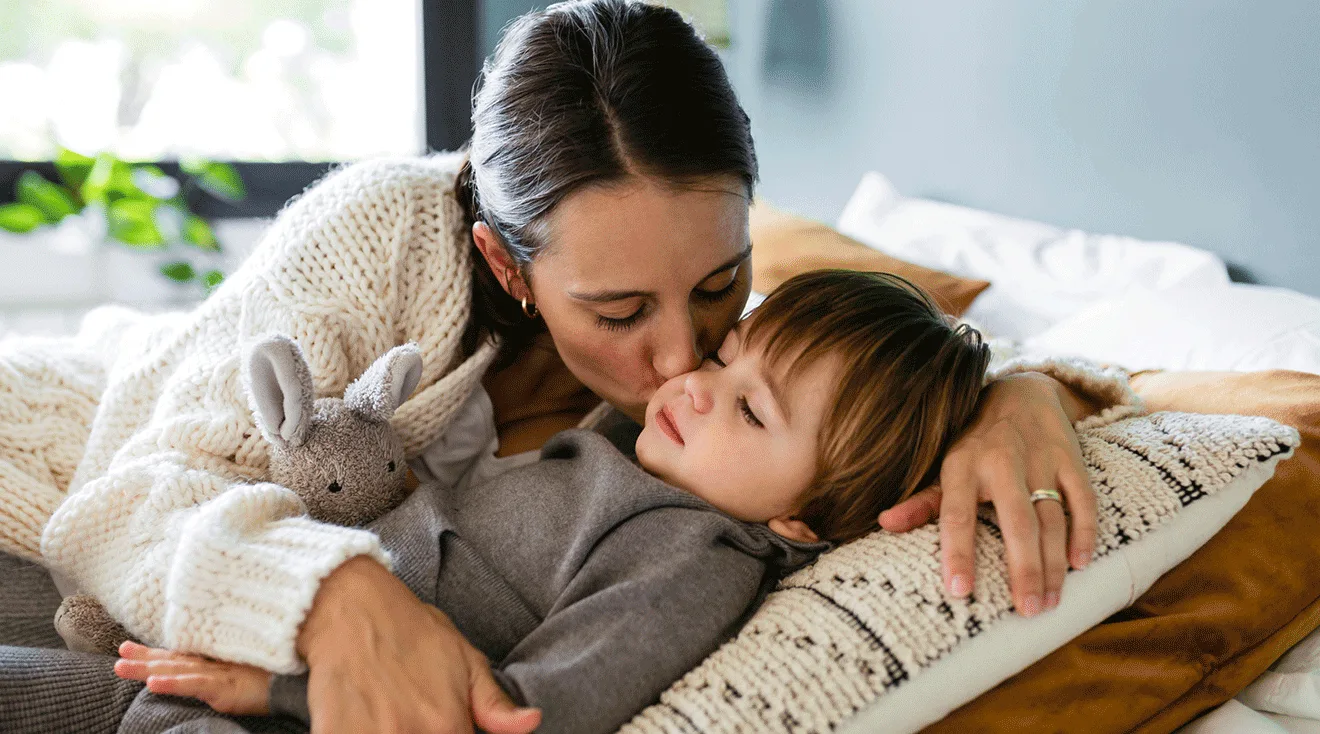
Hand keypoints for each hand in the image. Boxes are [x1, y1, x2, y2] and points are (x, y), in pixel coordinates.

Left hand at [114, 641, 271, 715]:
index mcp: (218, 660)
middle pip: (173, 659)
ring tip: (121, 667)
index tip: (128, 646)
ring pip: (177, 669)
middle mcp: (215, 664)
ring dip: (148, 668)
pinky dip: (173, 683)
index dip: (154, 651)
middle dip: (144, 657)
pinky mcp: (225, 688)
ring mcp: (219, 674)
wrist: (298, 685)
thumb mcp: (247, 671)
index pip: (180, 655)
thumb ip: (227, 668)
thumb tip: (208, 668)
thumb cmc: (277, 677)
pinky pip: (195, 685)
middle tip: (119, 653)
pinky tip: (154, 683)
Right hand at [297, 556, 541, 733]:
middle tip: (409, 714)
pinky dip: (355, 733)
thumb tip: (532, 724)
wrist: (350, 606)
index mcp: (449, 725)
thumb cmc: (411, 630)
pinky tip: (362, 719)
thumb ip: (496, 704)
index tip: (441, 725)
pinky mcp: (335, 733)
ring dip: (387, 733)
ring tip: (388, 716)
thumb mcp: (465, 660)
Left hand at [878, 373, 1096, 616]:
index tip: (959, 591)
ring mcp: (1039, 460)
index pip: (956, 515)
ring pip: (1051, 518)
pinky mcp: (1070, 459)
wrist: (1021, 392)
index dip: (957, 553)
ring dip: (1053, 563)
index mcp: (962, 467)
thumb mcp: (945, 466)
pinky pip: (1083, 500)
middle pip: (1017, 522)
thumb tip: (883, 523)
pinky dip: (1084, 532)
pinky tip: (1080, 563)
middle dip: (1023, 569)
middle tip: (1027, 611)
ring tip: (1050, 601)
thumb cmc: (974, 441)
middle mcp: (1001, 462)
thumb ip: (923, 501)